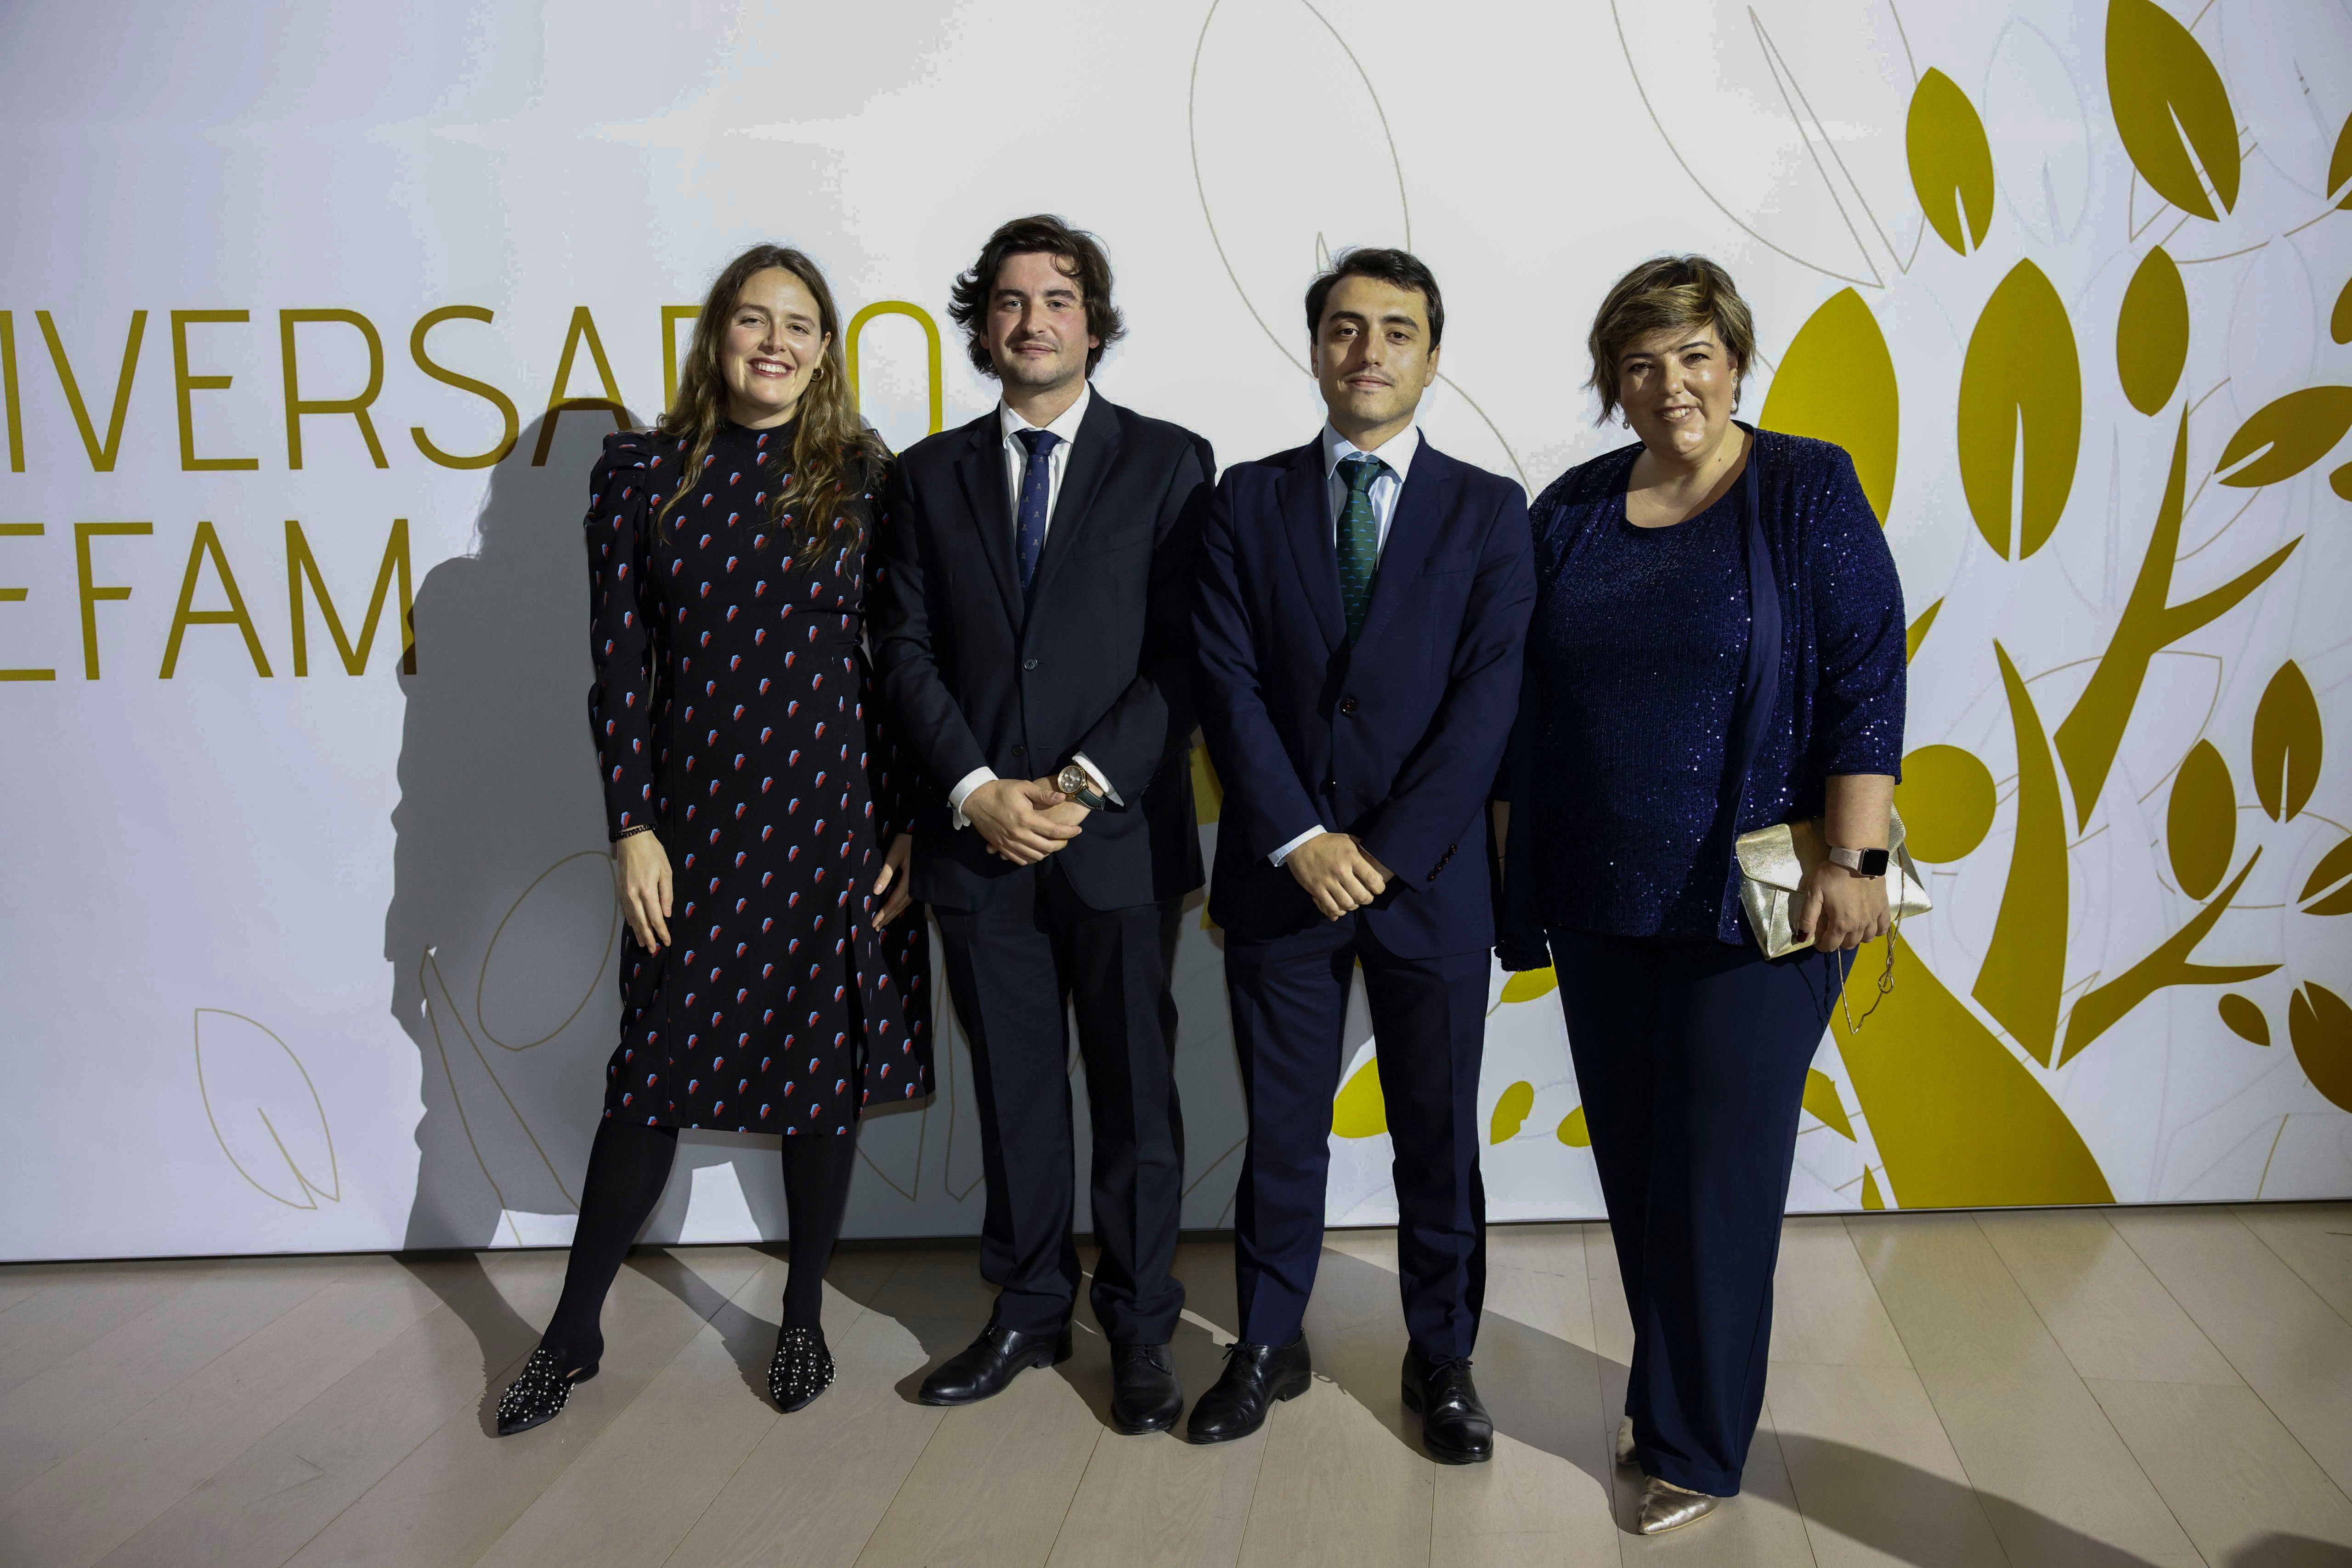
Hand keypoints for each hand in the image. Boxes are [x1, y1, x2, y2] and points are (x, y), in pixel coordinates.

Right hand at [614, 832, 672, 952]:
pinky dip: (631, 921)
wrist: (631, 839)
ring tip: (643, 943)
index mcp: (648, 891)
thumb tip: (666, 914)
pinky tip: (634, 927)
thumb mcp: (666, 871)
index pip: (655, 918)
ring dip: (638, 932)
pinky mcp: (621, 890)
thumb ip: (667, 895)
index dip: (661, 932)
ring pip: (632, 918)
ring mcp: (625, 893)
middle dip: (648, 938)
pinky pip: (626, 910)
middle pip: (642, 922)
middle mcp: (634, 895)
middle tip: (653, 950)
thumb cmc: (653, 853)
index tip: (667, 941)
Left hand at [872, 832, 915, 927]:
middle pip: (899, 906)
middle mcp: (914, 887)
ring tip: (883, 923)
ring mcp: (918, 886)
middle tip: (876, 928)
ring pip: (904, 904)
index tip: (874, 923)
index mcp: (908, 881)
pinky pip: (908, 899)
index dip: (883, 913)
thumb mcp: (894, 855)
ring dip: (893, 914)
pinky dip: (899, 906)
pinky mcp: (918, 883)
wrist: (929, 837)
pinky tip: (895, 909)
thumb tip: (876, 892)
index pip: (893, 902)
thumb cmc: (908, 842)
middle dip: (887, 917)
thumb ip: (886, 873)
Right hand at [965, 776, 1082, 863]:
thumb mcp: (1022, 787)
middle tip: (1066, 838)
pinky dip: (1032, 858)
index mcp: (1026, 819)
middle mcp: (1019, 834)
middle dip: (1061, 844)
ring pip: (1035, 856)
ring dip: (1047, 852)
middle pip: (1047, 848)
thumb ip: (1043, 794)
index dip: (1069, 833)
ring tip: (1052, 843)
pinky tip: (1036, 851)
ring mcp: (1009, 843)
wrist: (976, 799)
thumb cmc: (1000, 791)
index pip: (1053, 831)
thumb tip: (1061, 798)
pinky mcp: (1001, 847)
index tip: (1078, 830)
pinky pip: (1020, 860)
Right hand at [1286, 832, 1389, 920]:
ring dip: (1353, 906)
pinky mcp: (1316, 889)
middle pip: (1361, 895)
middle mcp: (1341, 870)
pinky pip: (1332, 907)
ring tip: (1353, 902)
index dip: (1379, 887)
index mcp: (1351, 857)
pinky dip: (1339, 910)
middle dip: (1368, 899)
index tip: (1378, 888)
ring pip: (1347, 904)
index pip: (1372, 878)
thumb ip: (1361, 849)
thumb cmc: (1327, 842)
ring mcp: (1327, 881)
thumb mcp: (1347, 839)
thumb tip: (1374, 858)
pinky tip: (1341, 907)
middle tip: (1367, 897)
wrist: (1301, 843)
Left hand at [1793, 861, 1890, 951]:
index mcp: (1840, 923)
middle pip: (1849, 944)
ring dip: (1856, 938)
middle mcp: (1859, 925)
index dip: (1823, 946)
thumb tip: (1803, 938)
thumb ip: (1807, 917)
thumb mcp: (1813, 893)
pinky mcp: (1883, 908)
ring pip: (1866, 939)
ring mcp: (1873, 917)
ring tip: (1849, 929)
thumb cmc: (1832, 874)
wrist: (1858, 858)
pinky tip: (1869, 926)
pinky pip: (1882, 929)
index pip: (1831, 945)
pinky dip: (1875, 931)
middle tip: (1832, 932)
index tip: (1819, 941)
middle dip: (1838, 942)